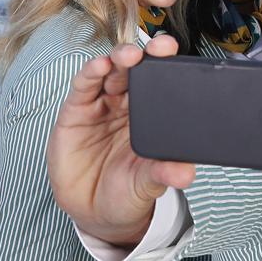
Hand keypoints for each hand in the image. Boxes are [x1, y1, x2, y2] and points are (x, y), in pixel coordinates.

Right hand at [46, 35, 195, 247]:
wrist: (93, 212)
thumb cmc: (127, 190)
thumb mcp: (148, 183)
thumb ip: (164, 173)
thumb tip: (186, 174)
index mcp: (154, 114)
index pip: (164, 81)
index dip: (170, 64)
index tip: (180, 55)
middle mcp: (128, 104)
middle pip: (138, 70)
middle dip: (147, 55)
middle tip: (159, 48)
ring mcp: (102, 105)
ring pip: (112, 72)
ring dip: (120, 59)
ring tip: (129, 56)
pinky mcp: (75, 112)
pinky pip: (84, 87)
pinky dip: (91, 73)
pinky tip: (100, 66)